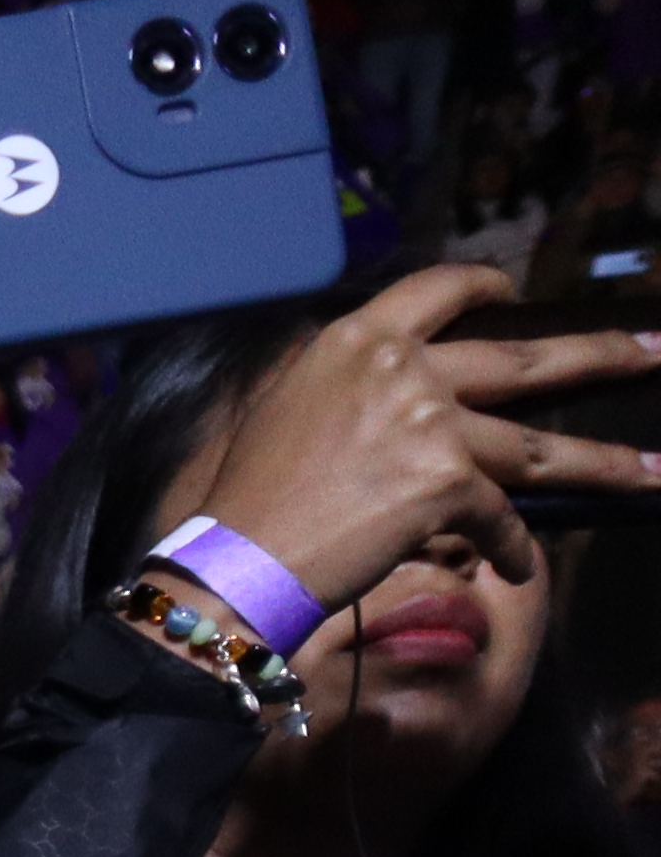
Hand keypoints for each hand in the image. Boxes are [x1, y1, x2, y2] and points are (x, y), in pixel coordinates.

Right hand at [186, 265, 660, 611]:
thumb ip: (345, 386)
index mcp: (356, 341)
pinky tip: (514, 569)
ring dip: (603, 463)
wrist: (236, 562)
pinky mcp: (449, 483)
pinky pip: (500, 519)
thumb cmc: (246, 501)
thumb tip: (390, 396)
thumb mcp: (284, 411)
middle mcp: (402, 367)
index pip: (440, 289)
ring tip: (654, 471)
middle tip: (654, 350)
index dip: (486, 288)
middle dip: (604, 353)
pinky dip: (509, 549)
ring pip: (538, 446)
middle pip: (525, 358)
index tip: (516, 294)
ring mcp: (432, 422)